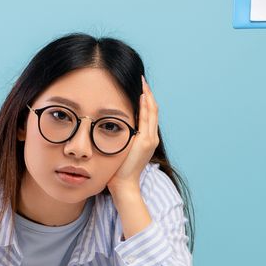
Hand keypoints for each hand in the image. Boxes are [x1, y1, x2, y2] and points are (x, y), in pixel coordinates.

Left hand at [107, 76, 158, 196]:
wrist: (123, 184)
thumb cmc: (118, 169)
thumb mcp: (121, 149)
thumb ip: (121, 138)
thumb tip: (111, 127)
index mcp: (147, 139)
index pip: (149, 115)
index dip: (146, 100)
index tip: (140, 88)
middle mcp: (152, 137)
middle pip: (153, 110)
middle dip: (148, 94)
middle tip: (142, 80)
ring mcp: (150, 139)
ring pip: (152, 112)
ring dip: (148, 96)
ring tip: (143, 83)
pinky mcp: (145, 141)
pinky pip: (147, 118)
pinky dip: (145, 106)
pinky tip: (141, 96)